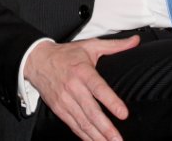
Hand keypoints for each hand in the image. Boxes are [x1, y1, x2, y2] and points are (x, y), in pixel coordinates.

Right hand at [23, 36, 138, 140]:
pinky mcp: (58, 109)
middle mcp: (73, 87)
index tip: (123, 114)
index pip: (98, 88)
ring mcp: (65, 100)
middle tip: (118, 139)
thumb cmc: (65, 54)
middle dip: (106, 128)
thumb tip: (135, 41)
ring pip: (83, 122)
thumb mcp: (90, 46)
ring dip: (97, 136)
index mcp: (83, 71)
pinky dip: (84, 136)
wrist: (37, 60)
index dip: (111, 102)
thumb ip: (115, 45)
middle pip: (91, 111)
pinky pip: (73, 125)